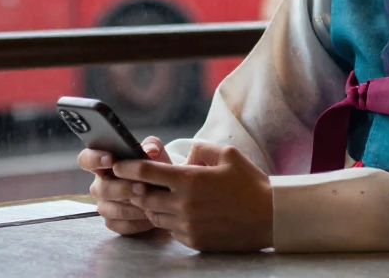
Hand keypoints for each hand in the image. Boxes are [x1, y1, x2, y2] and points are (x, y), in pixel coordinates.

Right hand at [79, 136, 171, 234]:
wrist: (168, 194)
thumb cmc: (156, 170)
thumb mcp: (157, 154)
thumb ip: (152, 146)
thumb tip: (150, 150)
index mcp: (104, 164)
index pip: (86, 159)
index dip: (94, 159)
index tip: (111, 160)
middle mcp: (100, 184)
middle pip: (100, 188)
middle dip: (122, 188)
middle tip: (142, 187)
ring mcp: (104, 204)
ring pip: (107, 209)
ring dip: (130, 208)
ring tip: (151, 204)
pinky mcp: (113, 222)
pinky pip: (117, 225)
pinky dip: (135, 222)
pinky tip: (150, 218)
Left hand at [113, 141, 272, 251]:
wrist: (270, 217)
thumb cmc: (250, 183)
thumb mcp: (228, 154)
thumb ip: (200, 149)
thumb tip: (184, 155)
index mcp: (190, 180)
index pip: (147, 172)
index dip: (127, 167)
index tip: (117, 164)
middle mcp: (184, 204)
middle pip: (143, 197)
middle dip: (135, 189)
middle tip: (134, 182)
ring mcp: (188, 225)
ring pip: (154, 216)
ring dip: (152, 206)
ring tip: (158, 197)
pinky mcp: (194, 240)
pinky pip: (170, 230)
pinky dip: (169, 220)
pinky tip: (181, 212)